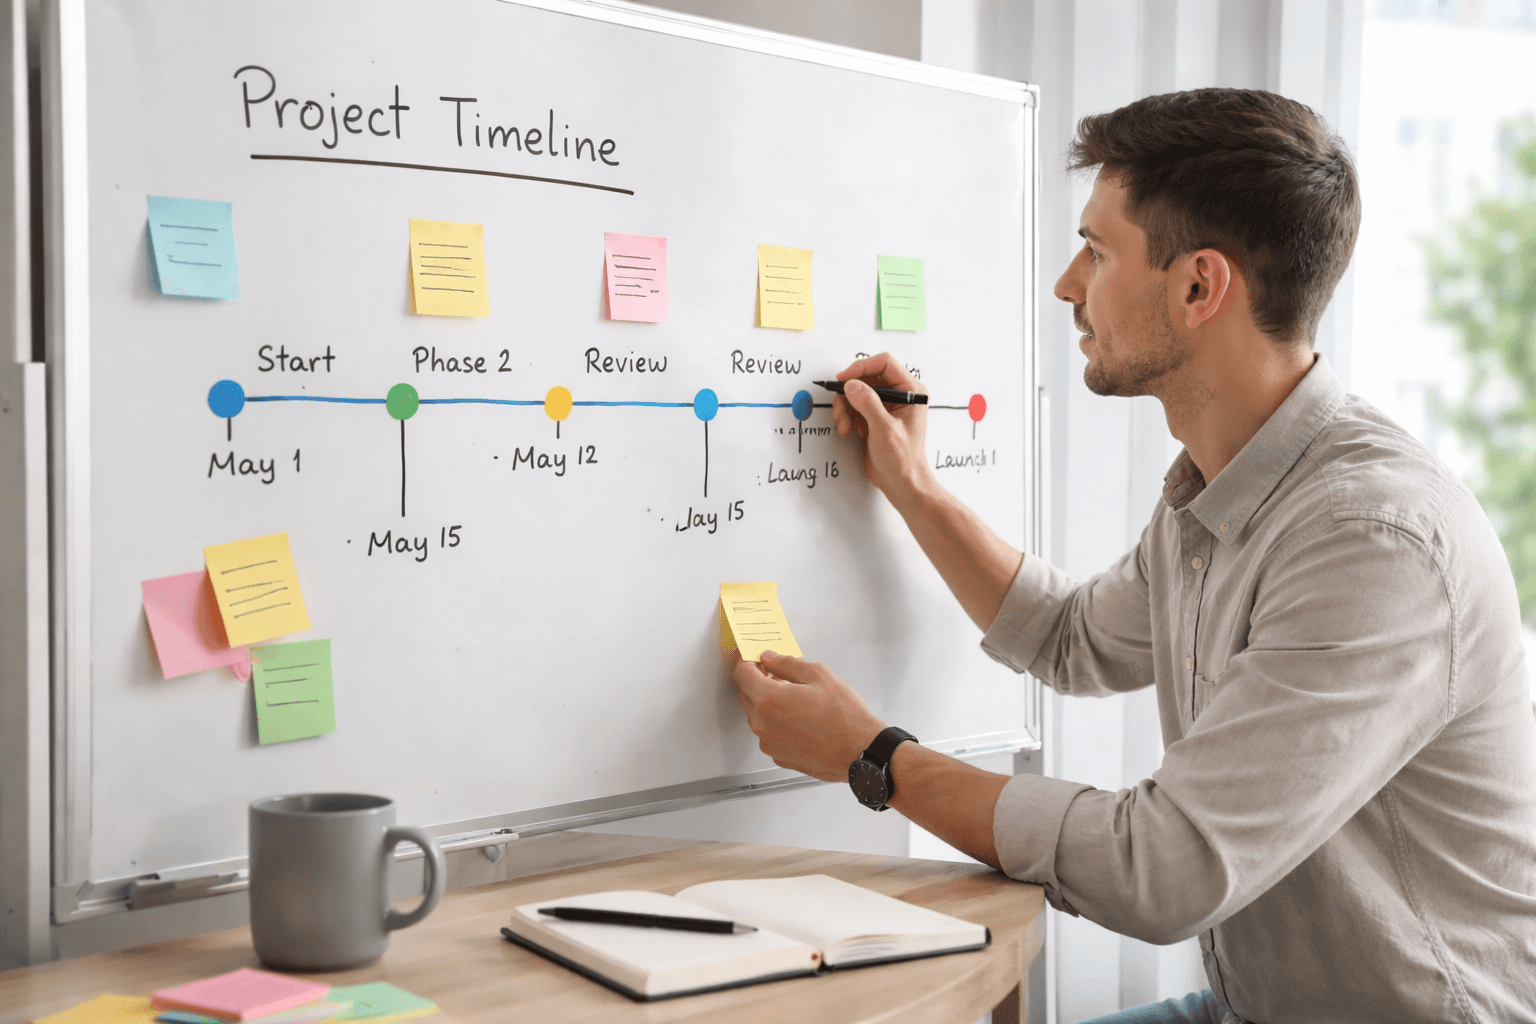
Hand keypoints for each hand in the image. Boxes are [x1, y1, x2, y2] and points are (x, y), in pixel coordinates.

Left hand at [733, 651, 885, 781]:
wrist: (859, 751)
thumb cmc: (844, 718)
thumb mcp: (818, 676)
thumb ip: (787, 664)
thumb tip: (771, 658)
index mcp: (769, 700)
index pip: (742, 675)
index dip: (745, 661)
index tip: (751, 657)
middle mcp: (763, 724)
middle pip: (746, 695)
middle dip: (756, 682)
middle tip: (774, 673)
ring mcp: (770, 743)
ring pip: (756, 716)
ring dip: (766, 704)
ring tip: (793, 697)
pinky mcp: (779, 756)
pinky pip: (769, 734)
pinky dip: (776, 723)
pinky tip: (797, 718)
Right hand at [830, 353, 931, 501]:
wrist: (902, 483)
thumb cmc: (904, 460)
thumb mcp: (885, 431)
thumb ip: (869, 405)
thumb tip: (852, 386)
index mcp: (911, 391)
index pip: (884, 364)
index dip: (861, 367)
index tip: (844, 379)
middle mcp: (900, 395)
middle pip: (866, 378)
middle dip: (849, 393)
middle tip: (841, 409)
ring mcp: (886, 406)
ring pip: (857, 392)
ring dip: (845, 407)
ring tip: (844, 425)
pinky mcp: (874, 417)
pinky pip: (854, 407)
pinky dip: (847, 416)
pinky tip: (849, 430)